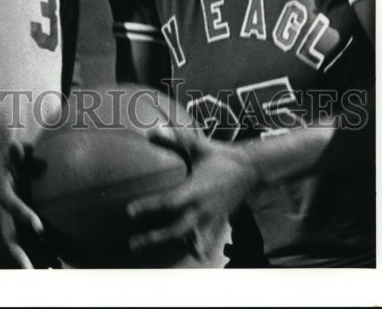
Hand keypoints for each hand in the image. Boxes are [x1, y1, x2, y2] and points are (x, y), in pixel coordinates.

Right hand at [0, 137, 58, 268]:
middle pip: (10, 234)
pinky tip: (54, 264)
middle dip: (20, 254)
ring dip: (32, 259)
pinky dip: (38, 253)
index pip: (11, 203)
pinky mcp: (18, 223)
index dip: (23, 214)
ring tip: (49, 272)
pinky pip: (27, 241)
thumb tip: (20, 146)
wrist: (7, 159)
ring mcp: (11, 218)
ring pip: (19, 243)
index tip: (40, 227)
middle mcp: (4, 209)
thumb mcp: (14, 148)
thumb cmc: (14, 152)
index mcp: (3, 189)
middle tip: (32, 272)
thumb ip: (17, 149)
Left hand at [126, 127, 257, 262]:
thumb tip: (152, 130)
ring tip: (151, 250)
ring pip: (189, 240)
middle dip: (154, 238)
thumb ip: (176, 138)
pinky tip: (184, 252)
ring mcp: (211, 218)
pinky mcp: (218, 222)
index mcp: (196, 189)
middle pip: (176, 230)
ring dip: (171, 245)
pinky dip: (194, 248)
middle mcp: (202, 208)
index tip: (130, 211)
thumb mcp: (199, 145)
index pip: (168, 202)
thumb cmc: (222, 155)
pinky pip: (205, 241)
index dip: (149, 207)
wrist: (251, 169)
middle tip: (133, 243)